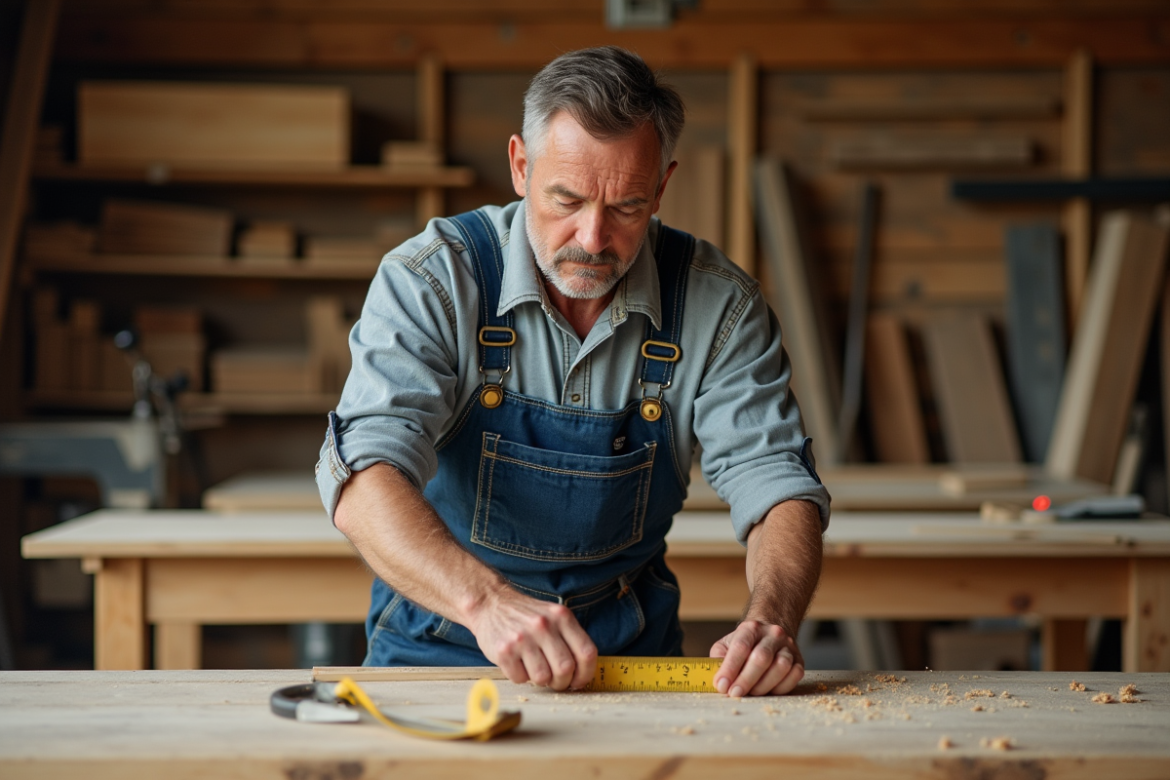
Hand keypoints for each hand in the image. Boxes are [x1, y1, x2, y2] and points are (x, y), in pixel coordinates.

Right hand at [469, 588, 597, 690]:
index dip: (586, 673)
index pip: (586, 653)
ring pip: (543, 678)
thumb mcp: (553, 616)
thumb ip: (569, 639)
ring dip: (540, 680)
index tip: (579, 681)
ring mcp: (523, 638)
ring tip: (533, 667)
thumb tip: (582, 673)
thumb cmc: (525, 616)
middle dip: (562, 682)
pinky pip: (520, 679)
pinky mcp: (504, 651)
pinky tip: (517, 663)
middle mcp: (544, 626)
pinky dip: (520, 677)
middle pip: (565, 669)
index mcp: (561, 617)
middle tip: (554, 680)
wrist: (490, 603)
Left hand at [710, 620, 803, 696]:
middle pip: (761, 658)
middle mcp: (772, 634)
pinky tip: (768, 691)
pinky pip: (794, 676)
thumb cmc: (745, 644)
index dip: (730, 668)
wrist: (769, 635)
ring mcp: (788, 646)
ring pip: (780, 667)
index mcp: (751, 629)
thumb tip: (719, 680)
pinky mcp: (799, 660)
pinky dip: (781, 688)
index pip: (741, 646)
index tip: (722, 685)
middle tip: (734, 694)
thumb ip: (718, 660)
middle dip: (746, 680)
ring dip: (763, 685)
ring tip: (751, 693)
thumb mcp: (726, 645)